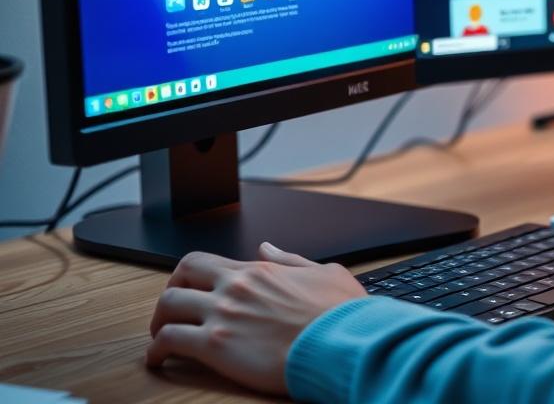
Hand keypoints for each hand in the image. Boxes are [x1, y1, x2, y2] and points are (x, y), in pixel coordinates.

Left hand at [146, 242, 366, 394]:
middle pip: (182, 274)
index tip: (192, 288)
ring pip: (168, 305)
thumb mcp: (324, 272)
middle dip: (171, 289)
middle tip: (171, 309)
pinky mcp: (216, 345)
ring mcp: (223, 313)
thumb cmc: (341, 314)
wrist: (342, 342)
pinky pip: (170, 340)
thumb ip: (289, 259)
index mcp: (259, 270)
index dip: (193, 274)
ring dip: (159, 320)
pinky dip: (157, 350)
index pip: (210, 260)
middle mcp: (235, 285)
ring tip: (160, 337)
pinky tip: (159, 359)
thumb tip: (268, 247)